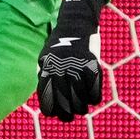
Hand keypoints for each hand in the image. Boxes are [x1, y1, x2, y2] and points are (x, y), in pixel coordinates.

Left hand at [37, 0, 107, 121]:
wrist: (76, 23)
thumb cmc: (59, 44)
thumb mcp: (45, 58)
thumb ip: (44, 76)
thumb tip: (47, 99)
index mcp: (47, 70)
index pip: (48, 99)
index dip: (52, 110)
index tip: (56, 114)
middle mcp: (61, 71)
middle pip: (65, 103)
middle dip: (68, 114)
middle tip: (71, 115)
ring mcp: (77, 68)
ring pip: (81, 99)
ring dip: (82, 107)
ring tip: (82, 108)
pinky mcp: (92, 65)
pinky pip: (95, 89)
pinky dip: (94, 97)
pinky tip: (92, 98)